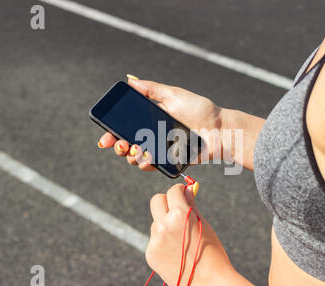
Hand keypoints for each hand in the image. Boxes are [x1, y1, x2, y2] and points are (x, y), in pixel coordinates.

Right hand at [97, 75, 223, 170]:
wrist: (219, 130)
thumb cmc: (200, 110)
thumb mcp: (174, 95)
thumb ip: (152, 90)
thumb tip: (130, 80)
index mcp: (151, 118)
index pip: (125, 126)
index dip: (112, 132)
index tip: (105, 138)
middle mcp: (152, 134)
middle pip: (126, 144)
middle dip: (118, 146)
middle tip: (121, 145)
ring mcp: (160, 149)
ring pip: (135, 158)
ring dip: (131, 156)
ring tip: (137, 150)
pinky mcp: (169, 161)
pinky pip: (151, 166)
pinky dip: (146, 164)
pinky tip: (148, 158)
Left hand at [146, 183, 232, 285]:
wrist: (209, 282)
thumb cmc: (211, 252)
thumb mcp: (204, 224)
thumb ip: (191, 205)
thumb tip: (186, 190)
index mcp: (180, 215)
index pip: (172, 191)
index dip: (179, 190)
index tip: (182, 193)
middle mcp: (164, 225)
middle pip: (157, 201)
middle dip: (166, 201)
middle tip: (176, 208)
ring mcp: (155, 240)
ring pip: (156, 222)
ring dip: (165, 224)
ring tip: (182, 240)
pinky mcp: (150, 253)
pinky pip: (154, 239)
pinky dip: (162, 241)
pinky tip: (175, 252)